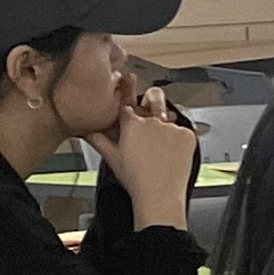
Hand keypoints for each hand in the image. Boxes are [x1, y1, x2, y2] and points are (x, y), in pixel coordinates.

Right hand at [99, 92, 202, 226]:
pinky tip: (171, 153)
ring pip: (168, 117)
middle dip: (151, 99)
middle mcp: (152, 121)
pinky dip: (178, 139)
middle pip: (153, 99)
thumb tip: (86, 130)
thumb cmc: (136, 180)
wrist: (160, 196)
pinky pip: (183, 130)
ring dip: (164, 125)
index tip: (128, 79)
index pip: (127, 102)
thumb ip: (98, 139)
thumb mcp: (112, 158)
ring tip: (161, 146)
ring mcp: (171, 127)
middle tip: (151, 108)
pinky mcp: (187, 135)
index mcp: (132, 124)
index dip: (127, 92)